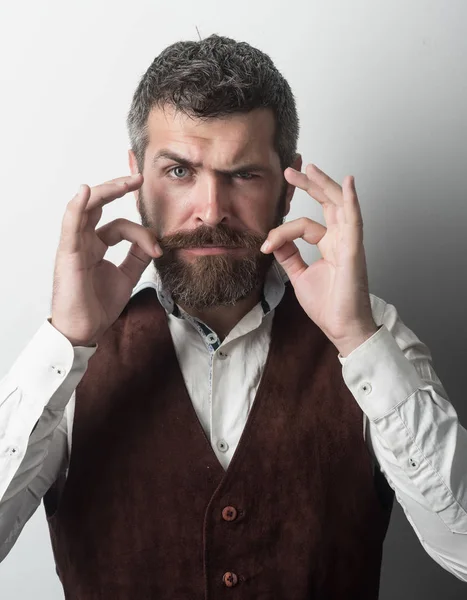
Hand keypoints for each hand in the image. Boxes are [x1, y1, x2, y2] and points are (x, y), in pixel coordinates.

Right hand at [51, 173, 161, 346]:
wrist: (85, 330)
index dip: (143, 232)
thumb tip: (155, 241)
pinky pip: (70, 225)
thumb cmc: (98, 305)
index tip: (159, 248)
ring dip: (106, 191)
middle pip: (98, 205)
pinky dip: (77, 207)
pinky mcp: (69, 254)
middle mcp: (84, 241)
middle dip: (118, 188)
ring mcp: (75, 245)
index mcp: (96, 245)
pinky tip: (86, 192)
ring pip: (86, 208)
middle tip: (139, 178)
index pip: (121, 226)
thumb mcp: (127, 276)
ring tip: (126, 181)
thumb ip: (138, 257)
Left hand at [261, 164, 376, 356]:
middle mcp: (340, 239)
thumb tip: (273, 241)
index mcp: (329, 244)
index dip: (282, 231)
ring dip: (323, 184)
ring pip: (338, 204)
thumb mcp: (299, 275)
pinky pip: (354, 220)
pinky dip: (351, 200)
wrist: (341, 327)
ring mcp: (348, 242)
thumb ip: (289, 255)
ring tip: (308, 168)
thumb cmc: (328, 304)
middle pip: (326, 203)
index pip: (304, 224)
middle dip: (309, 185)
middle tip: (290, 172)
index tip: (264, 245)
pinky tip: (347, 182)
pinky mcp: (353, 250)